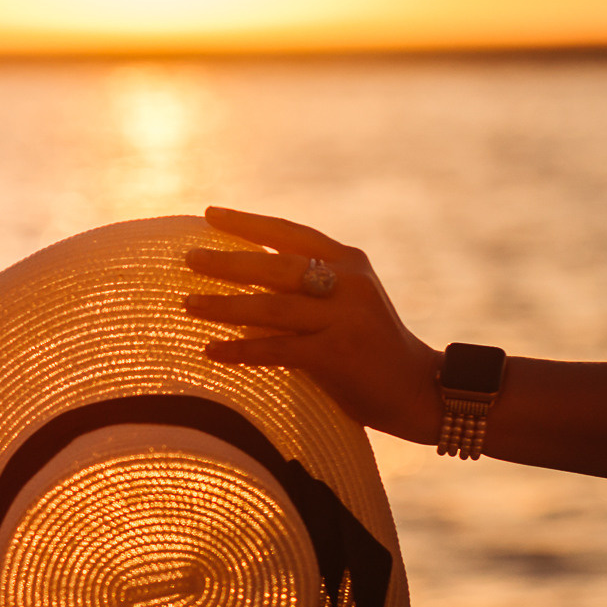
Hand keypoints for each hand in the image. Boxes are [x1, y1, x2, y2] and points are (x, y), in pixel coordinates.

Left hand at [184, 207, 443, 443]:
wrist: (418, 390)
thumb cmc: (370, 348)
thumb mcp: (346, 302)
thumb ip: (309, 286)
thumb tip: (245, 277)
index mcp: (350, 261)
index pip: (291, 234)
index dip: (249, 223)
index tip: (209, 215)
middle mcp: (349, 282)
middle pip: (276, 266)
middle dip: (228, 262)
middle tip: (189, 258)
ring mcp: (345, 317)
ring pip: (272, 306)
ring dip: (225, 306)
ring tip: (188, 303)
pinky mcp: (338, 354)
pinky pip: (277, 349)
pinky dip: (241, 350)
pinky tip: (212, 351)